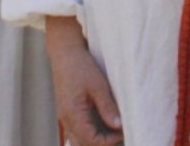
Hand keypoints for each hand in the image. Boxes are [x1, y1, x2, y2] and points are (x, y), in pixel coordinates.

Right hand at [46, 16, 121, 145]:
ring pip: (81, 140)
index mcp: (73, 114)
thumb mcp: (98, 85)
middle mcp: (67, 120)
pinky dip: (93, 133)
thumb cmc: (80, 66)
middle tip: (122, 135)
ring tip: (116, 132)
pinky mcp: (69, 113)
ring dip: (98, 140)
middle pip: (84, 144)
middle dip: (104, 143)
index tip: (125, 132)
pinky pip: (79, 131)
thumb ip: (107, 107)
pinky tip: (106, 126)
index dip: (110, 141)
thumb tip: (119, 126)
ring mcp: (66, 117)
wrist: (65, 52)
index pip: (91, 141)